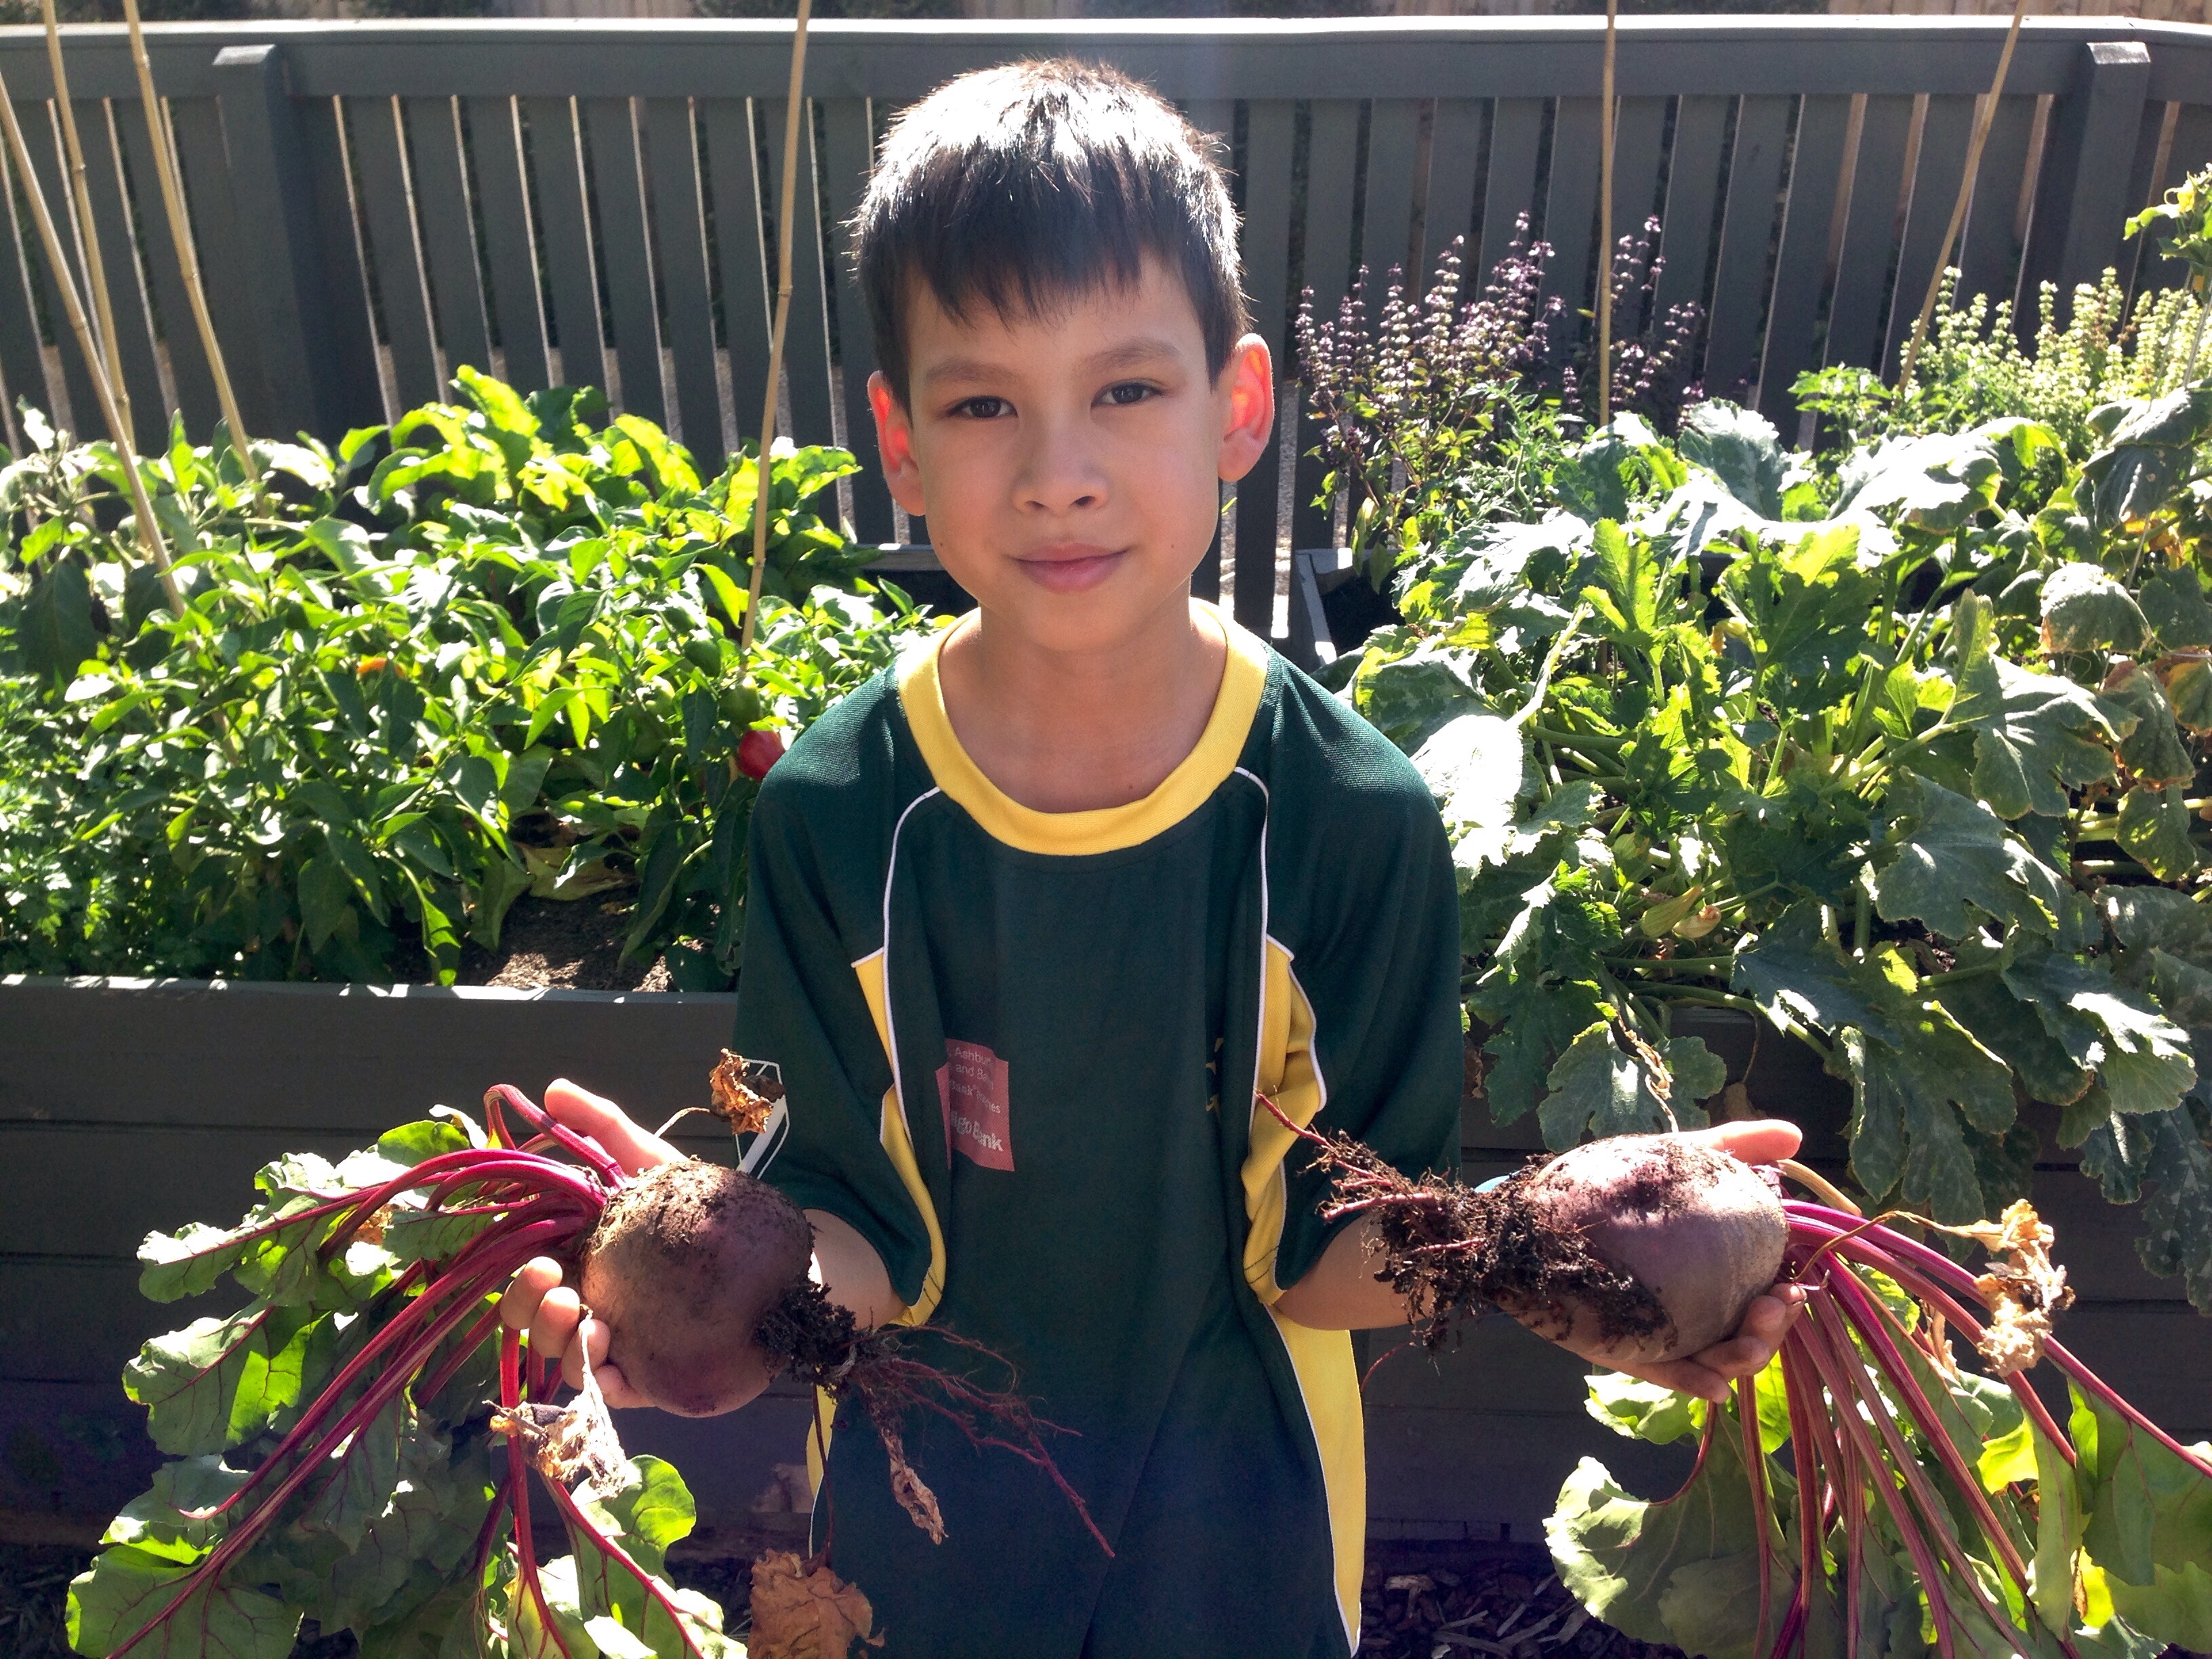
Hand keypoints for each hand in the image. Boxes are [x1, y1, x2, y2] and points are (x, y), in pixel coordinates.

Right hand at [497, 1079, 679, 1409]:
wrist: (773, 1256)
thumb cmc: (702, 1211)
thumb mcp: (650, 1161)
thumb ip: (602, 1126)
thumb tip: (550, 1090)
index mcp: (582, 1263)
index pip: (529, 1281)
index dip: (518, 1278)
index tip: (536, 1256)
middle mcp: (593, 1305)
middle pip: (534, 1324)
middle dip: (529, 1308)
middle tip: (552, 1281)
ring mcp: (620, 1343)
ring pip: (565, 1358)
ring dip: (559, 1340)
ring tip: (585, 1316)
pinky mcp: (651, 1376)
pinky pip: (608, 1389)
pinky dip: (597, 1375)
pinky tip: (607, 1351)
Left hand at [1593, 1117, 1808, 1403]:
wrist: (1549, 1214)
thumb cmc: (1625, 1185)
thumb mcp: (1685, 1160)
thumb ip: (1738, 1147)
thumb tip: (1796, 1135)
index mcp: (1723, 1273)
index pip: (1770, 1295)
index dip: (1789, 1300)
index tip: (1793, 1286)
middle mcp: (1703, 1307)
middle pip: (1754, 1335)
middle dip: (1773, 1332)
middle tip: (1770, 1305)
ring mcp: (1671, 1333)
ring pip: (1722, 1362)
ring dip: (1745, 1357)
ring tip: (1747, 1341)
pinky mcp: (1635, 1352)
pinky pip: (1671, 1375)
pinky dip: (1696, 1383)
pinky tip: (1714, 1387)